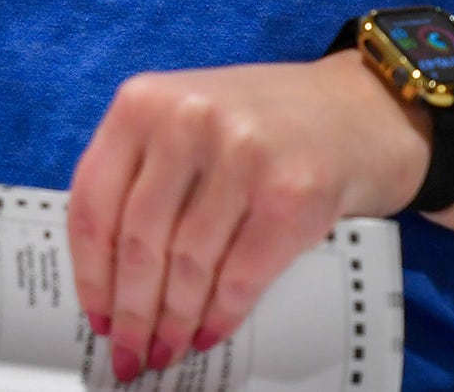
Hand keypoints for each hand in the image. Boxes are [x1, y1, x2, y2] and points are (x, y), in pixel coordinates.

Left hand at [66, 52, 429, 380]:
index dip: (90, 272)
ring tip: (167, 348)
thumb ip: (142, 176)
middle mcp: (187, 119)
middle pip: (138, 240)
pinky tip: (209, 332)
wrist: (362, 108)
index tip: (95, 314)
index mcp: (143, 102)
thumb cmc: (263, 124)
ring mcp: (241, 152)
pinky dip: (221, 314)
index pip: (93, 203)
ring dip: (174, 320)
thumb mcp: (184, 123)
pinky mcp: (292, 192)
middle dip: (131, 309)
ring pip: (188, 263)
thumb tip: (108, 276)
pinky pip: (241, 275)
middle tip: (129, 350)